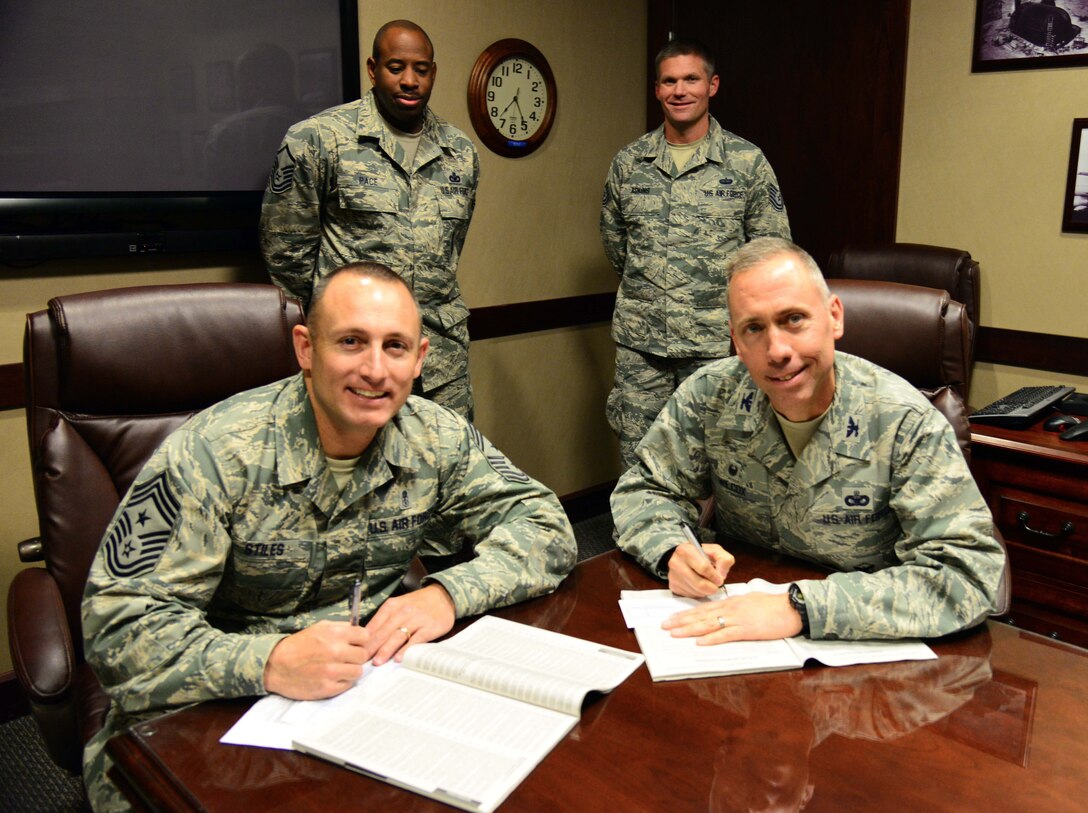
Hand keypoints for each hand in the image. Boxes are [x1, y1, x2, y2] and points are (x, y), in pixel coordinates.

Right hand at [263, 620, 371, 699]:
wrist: (276, 666)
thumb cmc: (298, 645)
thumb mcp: (319, 628)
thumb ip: (341, 628)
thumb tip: (360, 632)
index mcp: (334, 634)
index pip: (365, 636)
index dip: (361, 640)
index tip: (355, 644)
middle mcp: (335, 651)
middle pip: (363, 655)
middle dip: (356, 656)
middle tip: (346, 658)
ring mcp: (331, 671)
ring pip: (358, 672)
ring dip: (350, 670)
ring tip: (339, 669)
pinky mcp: (327, 687)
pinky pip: (348, 685)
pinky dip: (342, 682)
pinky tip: (332, 677)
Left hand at [364, 583, 456, 665]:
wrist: (443, 597)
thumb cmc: (417, 604)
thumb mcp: (398, 606)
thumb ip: (384, 621)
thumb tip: (367, 639)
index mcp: (392, 606)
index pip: (374, 625)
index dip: (364, 640)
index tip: (356, 652)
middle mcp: (403, 611)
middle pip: (383, 632)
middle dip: (372, 647)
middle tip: (362, 660)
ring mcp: (416, 619)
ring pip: (397, 636)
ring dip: (386, 650)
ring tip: (378, 661)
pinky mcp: (429, 627)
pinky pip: (415, 640)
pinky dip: (406, 649)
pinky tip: (399, 658)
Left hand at [663, 592, 802, 643]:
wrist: (792, 608)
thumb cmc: (774, 605)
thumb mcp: (751, 600)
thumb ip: (737, 605)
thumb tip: (726, 609)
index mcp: (731, 602)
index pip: (704, 608)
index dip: (686, 613)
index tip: (672, 617)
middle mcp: (730, 609)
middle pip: (701, 615)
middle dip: (681, 621)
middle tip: (664, 626)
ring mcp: (738, 619)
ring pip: (708, 624)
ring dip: (690, 629)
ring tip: (674, 633)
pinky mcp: (747, 630)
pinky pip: (725, 635)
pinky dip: (711, 639)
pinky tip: (700, 642)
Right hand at [667, 542, 734, 597]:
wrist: (685, 557)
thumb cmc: (701, 554)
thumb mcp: (716, 551)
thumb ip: (724, 560)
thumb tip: (721, 575)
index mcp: (686, 550)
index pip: (704, 568)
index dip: (715, 576)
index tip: (719, 579)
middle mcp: (676, 562)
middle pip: (699, 584)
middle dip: (712, 587)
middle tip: (715, 585)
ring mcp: (673, 575)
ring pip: (695, 591)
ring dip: (705, 591)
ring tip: (706, 582)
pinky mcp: (673, 586)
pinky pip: (690, 595)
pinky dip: (697, 593)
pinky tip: (698, 585)